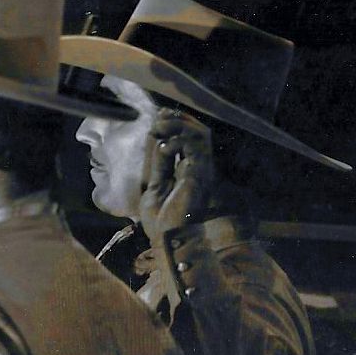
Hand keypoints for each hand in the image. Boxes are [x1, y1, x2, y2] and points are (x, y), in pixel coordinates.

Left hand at [139, 110, 215, 250]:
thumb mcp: (154, 185)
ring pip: (200, 135)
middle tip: (160, 118)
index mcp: (189, 170)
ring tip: (159, 128)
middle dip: (179, 119)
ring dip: (179, 126)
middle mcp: (199, 168)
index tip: (159, 115)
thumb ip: (157, 163)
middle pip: (199, 131)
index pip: (188, 137)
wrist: (167, 239)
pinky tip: (163, 148)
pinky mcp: (199, 176)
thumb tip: (154, 137)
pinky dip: (178, 142)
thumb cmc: (161, 220)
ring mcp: (201, 171)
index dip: (177, 122)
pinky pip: (195, 149)